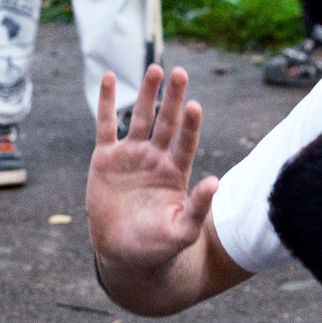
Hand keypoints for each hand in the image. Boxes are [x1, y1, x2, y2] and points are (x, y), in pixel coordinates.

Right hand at [88, 66, 218, 277]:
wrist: (123, 253)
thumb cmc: (157, 246)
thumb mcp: (181, 231)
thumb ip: (198, 207)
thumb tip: (216, 182)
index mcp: (176, 172)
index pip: (186, 142)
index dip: (190, 126)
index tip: (194, 106)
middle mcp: (156, 158)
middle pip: (166, 122)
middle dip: (173, 98)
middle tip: (180, 73)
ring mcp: (131, 155)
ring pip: (140, 117)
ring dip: (147, 93)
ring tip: (155, 68)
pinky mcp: (106, 158)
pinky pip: (105, 124)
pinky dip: (106, 101)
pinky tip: (108, 77)